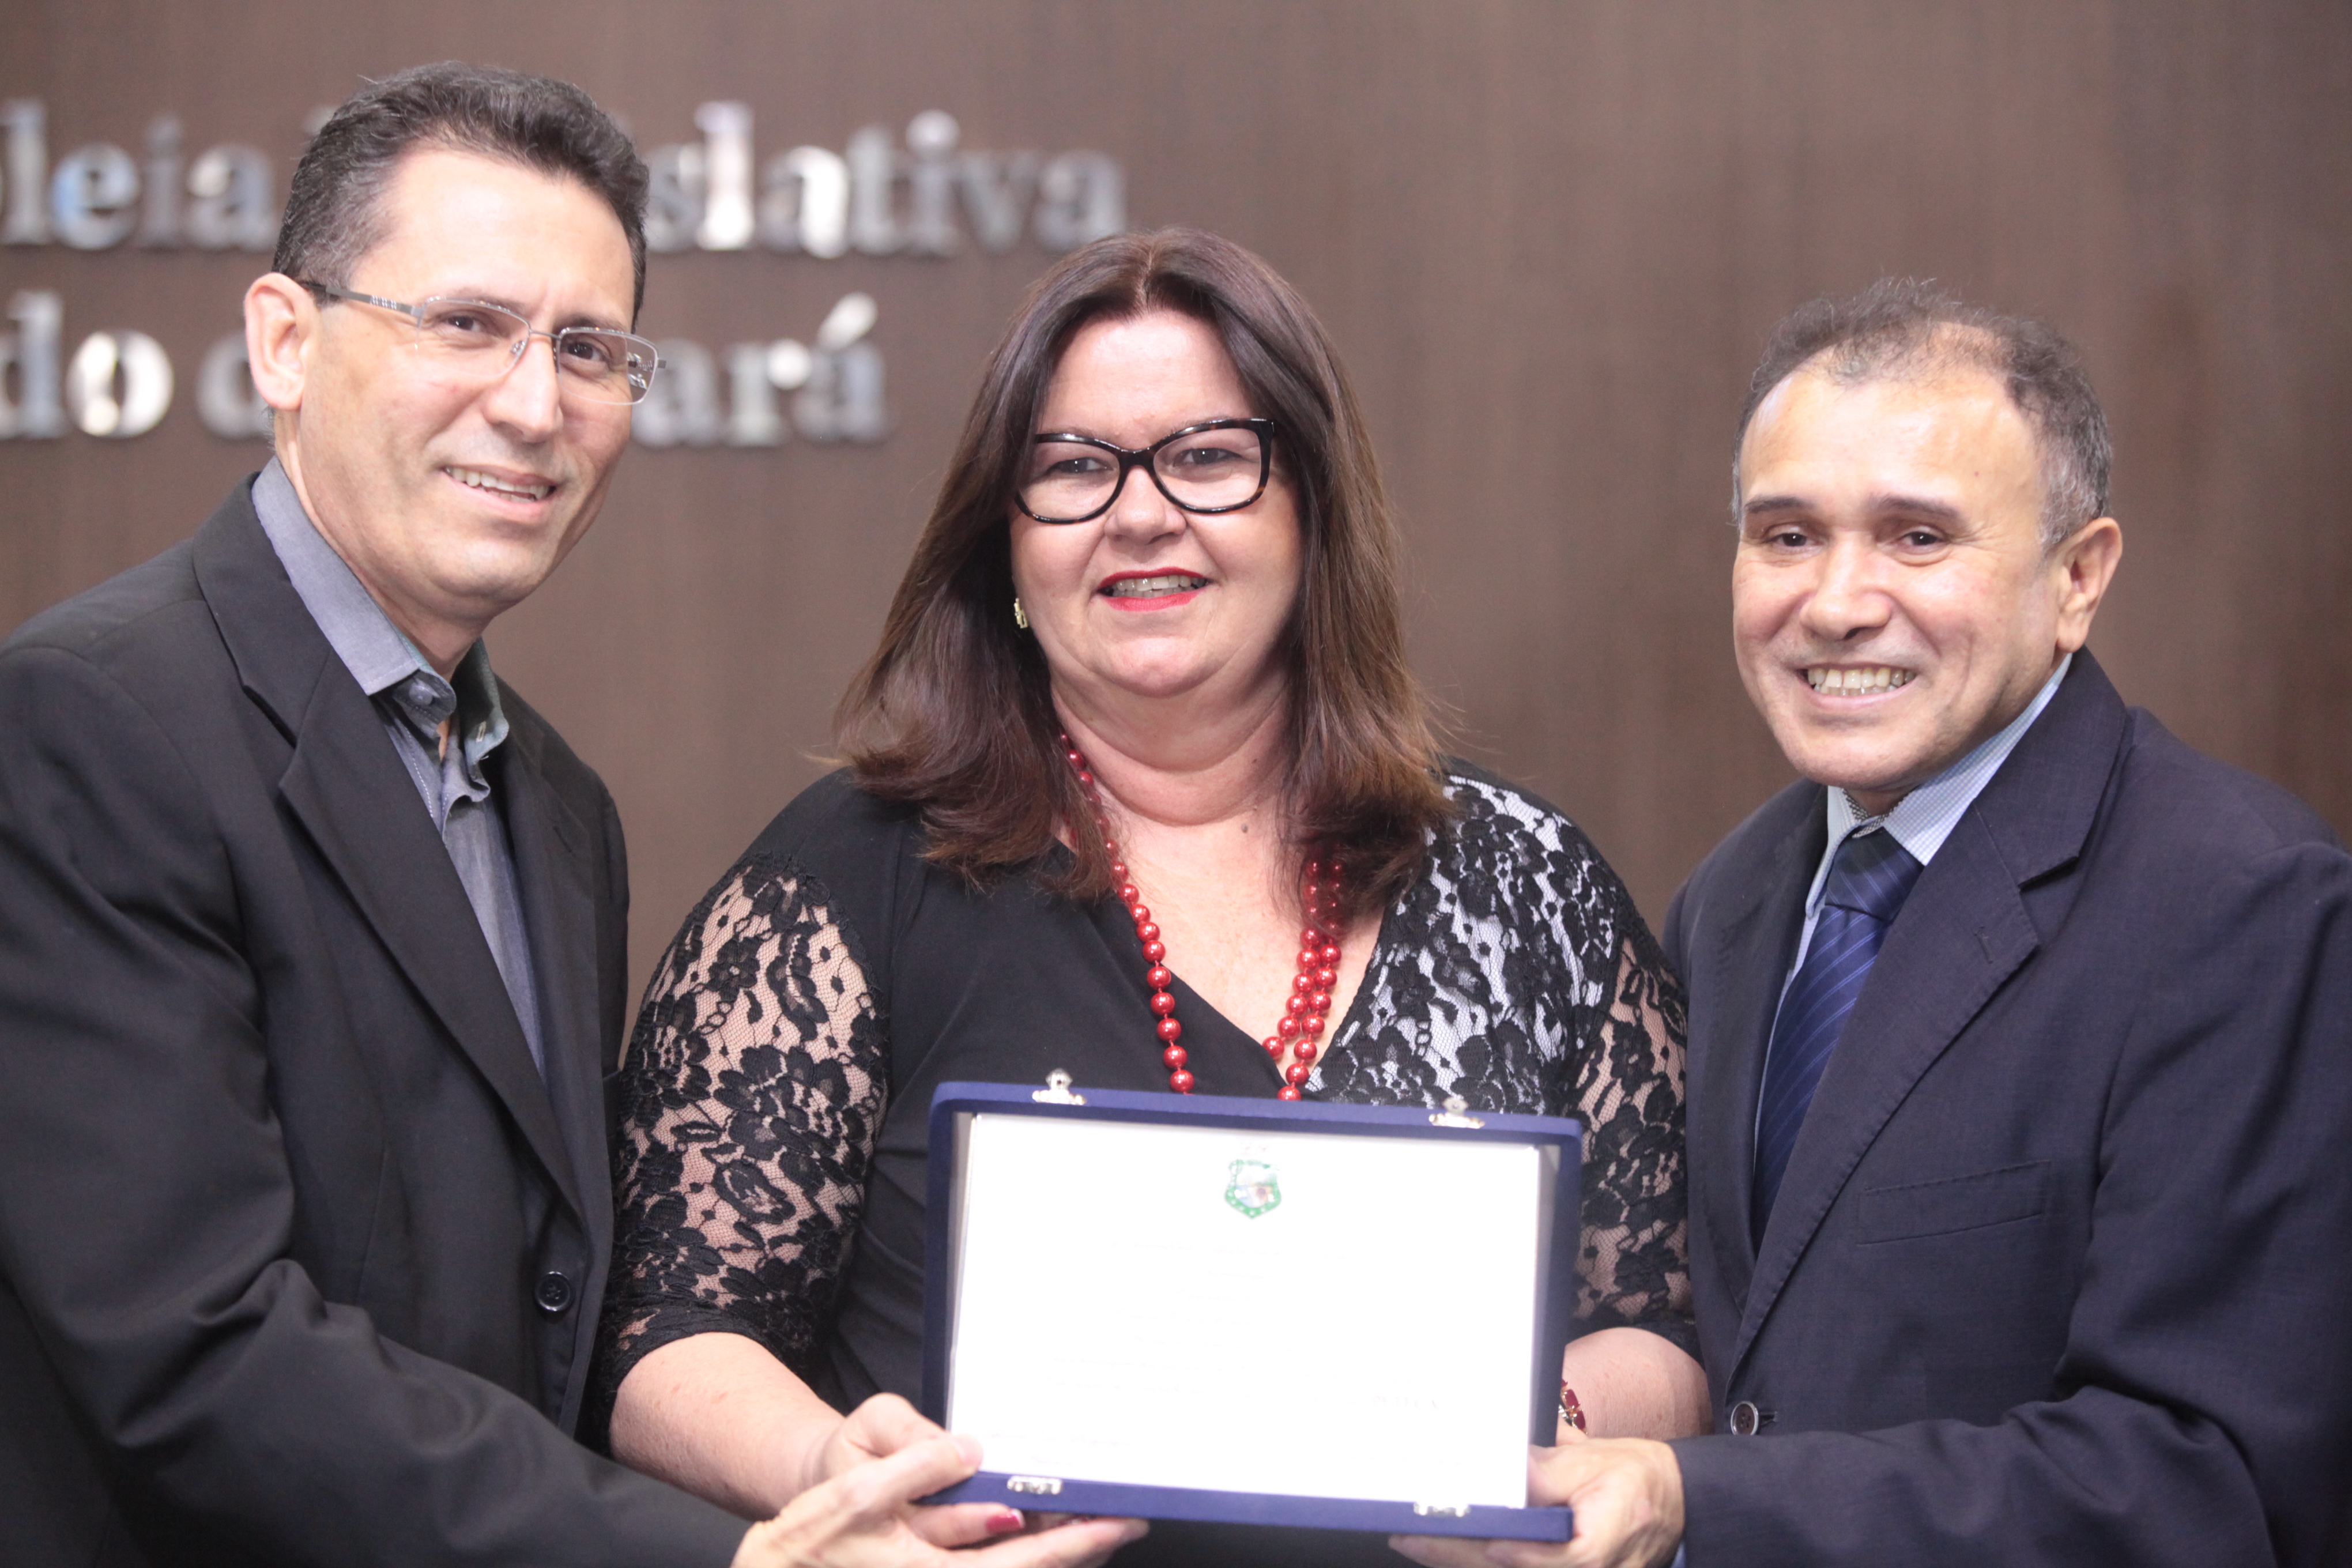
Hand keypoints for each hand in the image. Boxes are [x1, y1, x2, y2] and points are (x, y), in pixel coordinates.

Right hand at [797, 1393, 1139, 1554]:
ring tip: (1099, 1520)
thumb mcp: (856, 1487)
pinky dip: (1028, 1552)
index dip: (1073, 1541)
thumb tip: (969, 1450)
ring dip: (1061, 1551)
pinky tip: (1044, 1529)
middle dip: (1082, 1547)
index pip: (1021, 1560)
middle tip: (1126, 1520)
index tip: (1114, 1522)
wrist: (788, 1565)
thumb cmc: (814, 1529)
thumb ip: (915, 1466)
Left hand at [1389, 1439, 1682, 1567]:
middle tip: (1414, 1538)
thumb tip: (1501, 1469)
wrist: (1671, 1501)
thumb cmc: (1634, 1478)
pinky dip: (1485, 1564)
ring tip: (1418, 1544)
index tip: (1486, 1542)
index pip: (1565, 1557)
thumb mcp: (1591, 1461)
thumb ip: (1544, 1471)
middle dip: (1465, 1556)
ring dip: (1466, 1563)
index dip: (1522, 1553)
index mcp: (1609, 1537)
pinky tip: (1451, 1553)